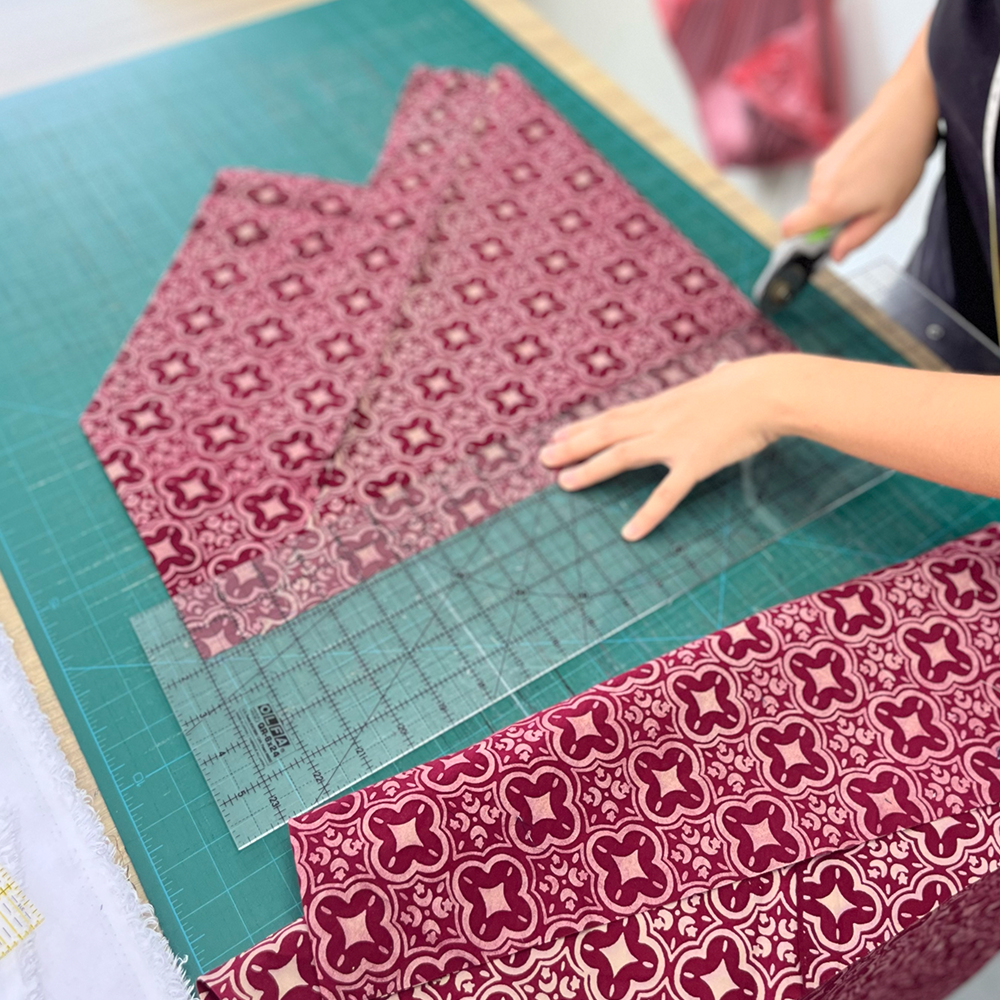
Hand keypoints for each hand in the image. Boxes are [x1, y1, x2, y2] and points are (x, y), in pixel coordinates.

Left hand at [538, 357, 783, 540]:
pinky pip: (667, 493)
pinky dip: (647, 514)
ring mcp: (674, 441)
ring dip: (590, 470)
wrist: (769, 390)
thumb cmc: (752, 385)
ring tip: (564, 483)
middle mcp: (659, 420)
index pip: (613, 416)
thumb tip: (723, 369)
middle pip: (606, 433)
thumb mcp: (723, 380)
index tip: (558, 436)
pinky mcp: (695, 462)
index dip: (583, 428)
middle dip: (572, 446)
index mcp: (663, 403)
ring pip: (621, 456)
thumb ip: (715, 380)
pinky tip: (630, 533)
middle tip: (543, 458)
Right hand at [781, 21, 937, 260]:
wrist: (906, 113)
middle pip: (812, 213)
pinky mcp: (829, 152)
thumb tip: (838, 254)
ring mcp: (822, 165)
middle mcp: (818, 184)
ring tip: (873, 182)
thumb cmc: (900, 158)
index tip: (820, 240)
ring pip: (823, 194)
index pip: (789, 229)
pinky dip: (846, 178)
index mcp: (828, 203)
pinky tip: (871, 168)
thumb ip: (856, 237)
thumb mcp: (885, 212)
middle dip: (833, 216)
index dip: (800, 240)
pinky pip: (831, 177)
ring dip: (842, 195)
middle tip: (865, 207)